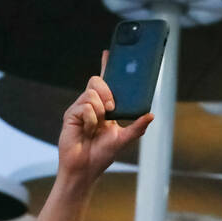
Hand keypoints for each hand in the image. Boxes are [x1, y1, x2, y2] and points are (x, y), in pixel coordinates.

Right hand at [58, 58, 152, 182]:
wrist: (84, 168)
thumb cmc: (101, 155)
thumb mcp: (124, 139)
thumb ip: (137, 127)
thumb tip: (151, 115)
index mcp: (105, 107)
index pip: (106, 82)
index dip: (106, 66)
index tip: (108, 52)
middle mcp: (91, 104)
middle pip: (97, 81)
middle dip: (108, 92)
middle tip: (112, 109)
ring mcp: (80, 108)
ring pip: (92, 93)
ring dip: (99, 111)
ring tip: (96, 127)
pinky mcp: (71, 114)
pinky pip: (84, 106)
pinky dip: (90, 119)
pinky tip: (87, 130)